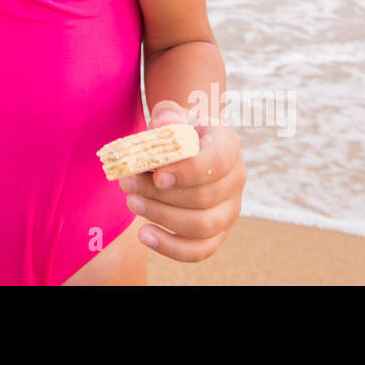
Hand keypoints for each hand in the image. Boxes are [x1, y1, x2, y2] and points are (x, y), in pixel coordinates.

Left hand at [117, 99, 244, 261]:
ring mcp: (230, 209)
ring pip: (201, 226)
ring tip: (132, 201)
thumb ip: (168, 114)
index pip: (217, 162)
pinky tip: (144, 235)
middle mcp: (237, 179)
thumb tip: (163, 123)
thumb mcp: (173, 116)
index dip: (188, 172)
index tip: (157, 176)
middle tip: (127, 183)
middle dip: (161, 195)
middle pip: (203, 198)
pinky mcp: (218, 233)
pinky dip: (172, 248)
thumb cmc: (177, 131)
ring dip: (162, 216)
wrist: (187, 148)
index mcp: (228, 146)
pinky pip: (200, 250)